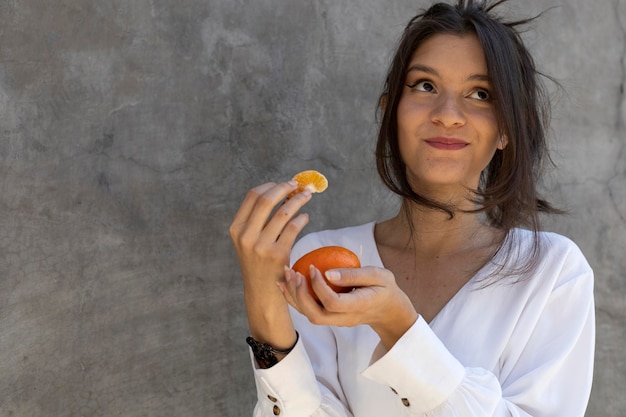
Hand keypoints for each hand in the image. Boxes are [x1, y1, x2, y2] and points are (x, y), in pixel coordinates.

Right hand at [229, 181, 311, 347]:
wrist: (262, 292)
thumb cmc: (258, 262)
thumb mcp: (247, 241)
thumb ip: (257, 219)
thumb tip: (280, 190)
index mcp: (236, 228)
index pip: (252, 195)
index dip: (270, 185)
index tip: (283, 184)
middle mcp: (246, 236)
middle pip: (267, 199)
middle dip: (285, 188)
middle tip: (298, 185)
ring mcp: (261, 246)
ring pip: (283, 212)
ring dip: (298, 200)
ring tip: (307, 196)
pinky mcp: (278, 254)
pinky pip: (293, 227)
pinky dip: (302, 218)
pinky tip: (305, 217)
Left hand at [279, 265, 417, 348]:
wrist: (389, 311)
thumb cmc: (385, 289)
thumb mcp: (378, 276)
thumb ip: (354, 275)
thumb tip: (328, 272)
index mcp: (359, 306)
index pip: (333, 302)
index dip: (319, 286)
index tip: (313, 267)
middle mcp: (345, 318)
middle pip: (316, 315)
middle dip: (300, 295)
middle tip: (293, 272)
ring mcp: (336, 321)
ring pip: (309, 315)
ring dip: (294, 296)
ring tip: (286, 274)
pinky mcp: (330, 318)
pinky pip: (309, 312)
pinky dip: (295, 298)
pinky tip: (287, 283)